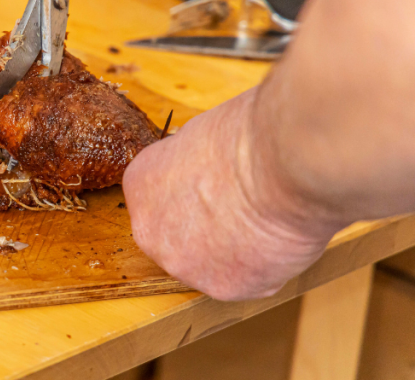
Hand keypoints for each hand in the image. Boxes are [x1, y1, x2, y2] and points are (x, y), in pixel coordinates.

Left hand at [121, 89, 343, 300]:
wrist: (283, 164)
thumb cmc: (249, 137)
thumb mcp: (199, 135)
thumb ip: (189, 164)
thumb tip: (205, 170)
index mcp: (141, 184)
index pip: (161, 200)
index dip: (196, 194)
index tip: (220, 187)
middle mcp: (150, 231)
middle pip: (180, 237)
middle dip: (209, 227)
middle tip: (244, 210)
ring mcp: (182, 264)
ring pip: (211, 264)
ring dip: (236, 250)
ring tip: (265, 221)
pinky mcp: (221, 288)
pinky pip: (245, 281)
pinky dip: (266, 265)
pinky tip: (278, 239)